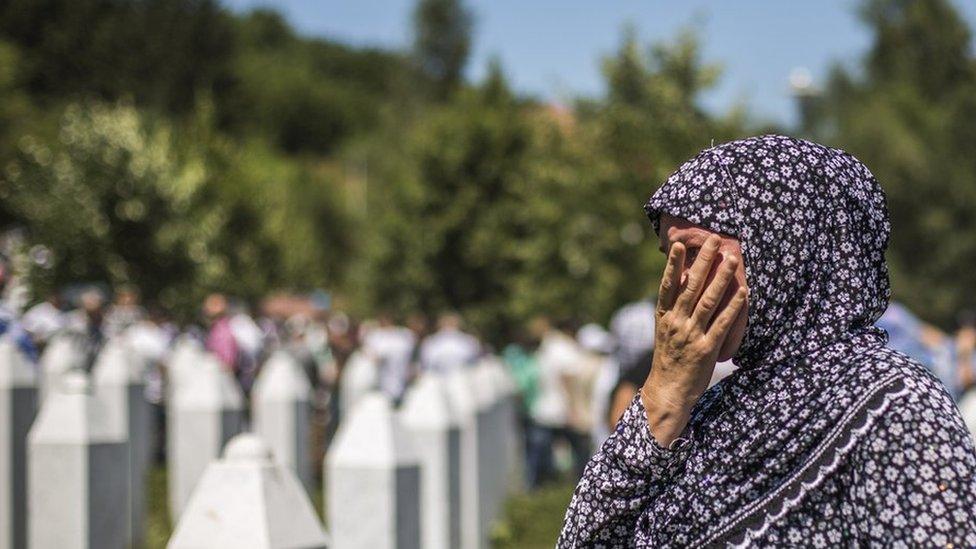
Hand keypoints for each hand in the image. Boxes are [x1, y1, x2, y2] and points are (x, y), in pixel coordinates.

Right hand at [641, 234, 747, 445]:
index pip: (668, 285)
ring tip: (732, 259)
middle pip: (691, 286)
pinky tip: (743, 292)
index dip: (673, 265)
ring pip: (707, 301)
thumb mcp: (665, 331)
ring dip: (721, 278)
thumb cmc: (668, 360)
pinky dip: (733, 307)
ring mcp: (691, 335)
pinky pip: (722, 324)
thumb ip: (673, 309)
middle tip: (713, 240)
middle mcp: (676, 322)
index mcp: (664, 317)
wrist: (667, 391)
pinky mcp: (705, 349)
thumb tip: (681, 283)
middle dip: (703, 261)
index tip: (678, 244)